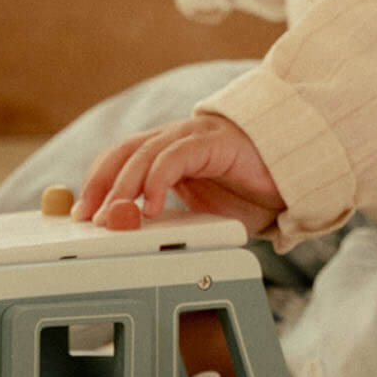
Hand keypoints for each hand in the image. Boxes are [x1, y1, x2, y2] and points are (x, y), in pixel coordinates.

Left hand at [73, 114, 284, 234]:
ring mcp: (193, 137)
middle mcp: (175, 140)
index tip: (81, 215)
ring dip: (124, 187)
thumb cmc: (250, 195)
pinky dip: (158, 180)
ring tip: (114, 216)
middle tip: (88, 218)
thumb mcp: (200, 217)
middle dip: (100, 185)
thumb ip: (169, 225)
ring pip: (144, 154)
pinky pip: (176, 156)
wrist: (295, 177)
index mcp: (166, 154)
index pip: (118, 159)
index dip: (96, 183)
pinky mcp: (214, 141)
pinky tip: (153, 207)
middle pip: (123, 153)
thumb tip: (132, 239)